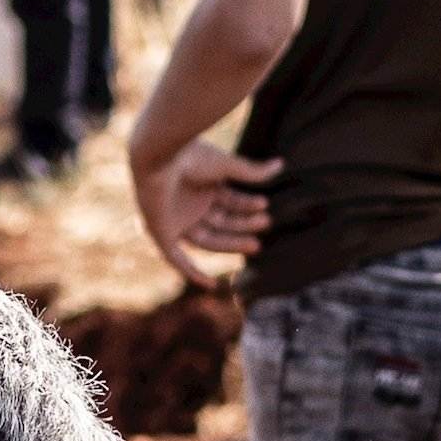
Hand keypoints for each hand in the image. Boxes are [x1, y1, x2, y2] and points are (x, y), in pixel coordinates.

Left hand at [139, 137, 274, 268]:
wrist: (159, 156)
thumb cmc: (191, 155)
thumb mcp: (226, 165)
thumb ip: (252, 172)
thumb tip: (281, 165)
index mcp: (201, 184)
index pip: (229, 200)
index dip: (247, 204)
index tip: (265, 205)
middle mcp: (189, 204)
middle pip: (221, 222)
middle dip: (244, 225)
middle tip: (266, 225)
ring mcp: (176, 220)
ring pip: (208, 239)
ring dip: (232, 243)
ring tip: (256, 244)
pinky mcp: (161, 233)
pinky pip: (177, 259)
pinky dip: (193, 272)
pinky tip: (212, 285)